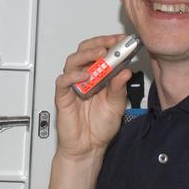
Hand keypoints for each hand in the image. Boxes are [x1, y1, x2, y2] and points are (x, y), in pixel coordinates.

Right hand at [53, 34, 133, 163]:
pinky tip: (85, 76)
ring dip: (86, 54)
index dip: (110, 44)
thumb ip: (119, 88)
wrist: (88, 148)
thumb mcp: (117, 106)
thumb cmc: (100, 128)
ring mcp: (73, 86)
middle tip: (111, 43)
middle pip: (85, 51)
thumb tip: (125, 71)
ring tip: (100, 53)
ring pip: (73, 61)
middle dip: (98, 43)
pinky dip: (73, 76)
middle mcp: (84, 78)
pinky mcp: (63, 96)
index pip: (101, 53)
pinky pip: (63, 81)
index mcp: (99, 77)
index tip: (122, 40)